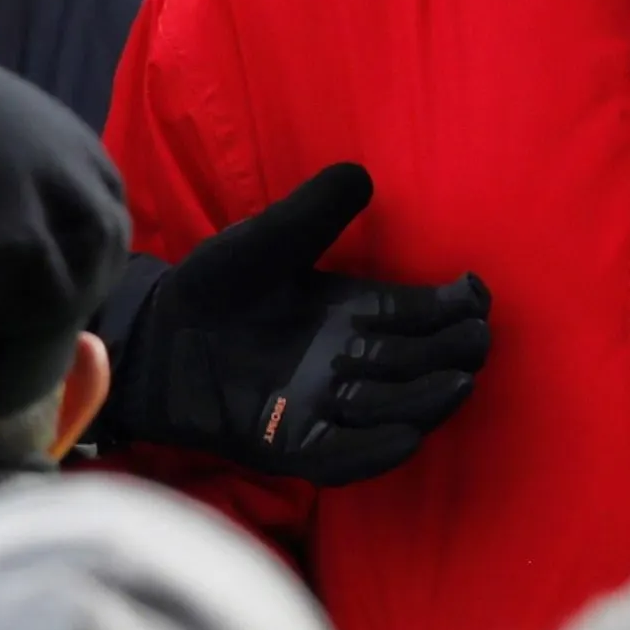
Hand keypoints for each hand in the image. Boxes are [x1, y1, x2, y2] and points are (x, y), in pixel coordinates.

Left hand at [104, 162, 493, 485]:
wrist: (152, 340)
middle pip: (418, 362)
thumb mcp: (265, 242)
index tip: (475, 293)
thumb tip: (361, 174)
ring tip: (459, 382)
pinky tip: (407, 435)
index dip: (452, 306)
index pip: (418, 313)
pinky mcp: (291, 445)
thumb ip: (312, 213)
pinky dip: (376, 449)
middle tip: (477, 341)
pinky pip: (343, 456)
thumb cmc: (213, 286)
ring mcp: (322, 407)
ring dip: (426, 399)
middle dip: (451, 353)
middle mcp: (346, 363)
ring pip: (393, 409)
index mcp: (351, 313)